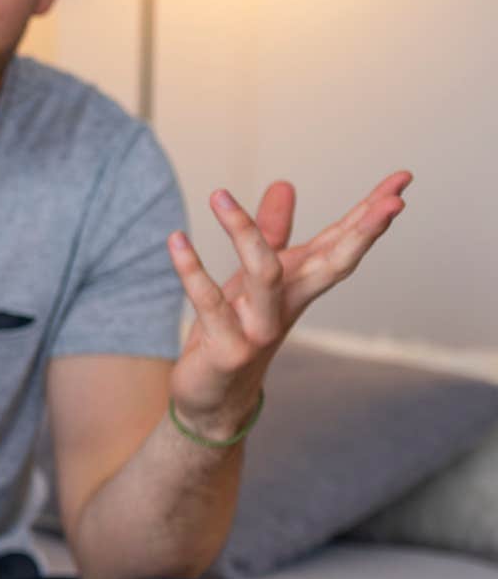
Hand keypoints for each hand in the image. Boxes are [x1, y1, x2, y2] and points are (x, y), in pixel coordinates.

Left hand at [166, 171, 411, 435]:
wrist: (212, 398)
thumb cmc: (235, 330)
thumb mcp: (253, 278)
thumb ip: (271, 232)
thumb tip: (285, 184)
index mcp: (299, 287)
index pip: (341, 245)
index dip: (370, 215)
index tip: (402, 179)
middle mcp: (287, 307)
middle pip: (333, 265)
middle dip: (363, 233)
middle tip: (394, 201)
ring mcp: (260, 330)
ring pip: (265, 276)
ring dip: (245, 234)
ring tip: (219, 195)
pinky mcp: (228, 350)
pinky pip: (209, 304)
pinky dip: (191, 271)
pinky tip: (176, 240)